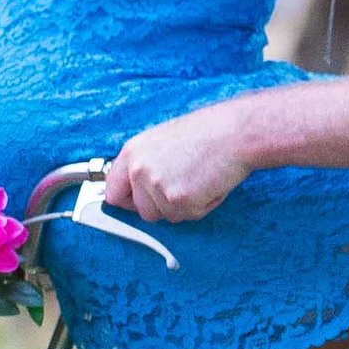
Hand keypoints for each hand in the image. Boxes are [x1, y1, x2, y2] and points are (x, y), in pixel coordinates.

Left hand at [105, 102, 260, 222]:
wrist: (234, 132)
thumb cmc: (207, 133)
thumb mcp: (163, 142)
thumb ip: (146, 166)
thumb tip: (140, 191)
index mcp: (132, 152)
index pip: (114, 193)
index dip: (130, 202)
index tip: (140, 203)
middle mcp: (139, 170)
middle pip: (142, 212)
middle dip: (163, 206)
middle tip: (184, 184)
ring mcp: (157, 186)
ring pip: (167, 216)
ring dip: (185, 205)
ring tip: (199, 178)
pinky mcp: (178, 200)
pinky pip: (189, 216)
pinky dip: (202, 205)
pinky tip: (209, 182)